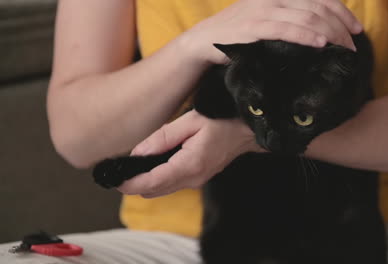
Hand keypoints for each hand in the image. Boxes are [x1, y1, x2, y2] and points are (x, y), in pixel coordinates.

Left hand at [117, 110, 262, 197]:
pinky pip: (172, 184)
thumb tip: (138, 153)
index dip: (130, 184)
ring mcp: (196, 181)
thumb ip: (162, 138)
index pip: (152, 182)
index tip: (114, 181)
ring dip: (145, 183)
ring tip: (131, 168)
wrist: (246, 131)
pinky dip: (157, 179)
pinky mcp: (197, 178)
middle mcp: (192, 178)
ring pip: (162, 189)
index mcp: (189, 164)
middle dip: (134, 185)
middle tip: (118, 171)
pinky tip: (151, 165)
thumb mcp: (190, 121)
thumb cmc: (221, 121)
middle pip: (154, 190)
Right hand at [182, 0, 362, 63]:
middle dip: (341, 27)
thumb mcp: (266, 21)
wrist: (205, 41)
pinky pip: (286, 29)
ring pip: (307, 16)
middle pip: (319, 7)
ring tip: (343, 49)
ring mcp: (263, 10)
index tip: (357, 31)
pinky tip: (320, 44)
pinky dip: (306, 35)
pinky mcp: (253, 26)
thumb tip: (318, 34)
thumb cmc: (238, 34)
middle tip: (353, 47)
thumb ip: (288, 21)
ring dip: (330, 33)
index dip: (343, 13)